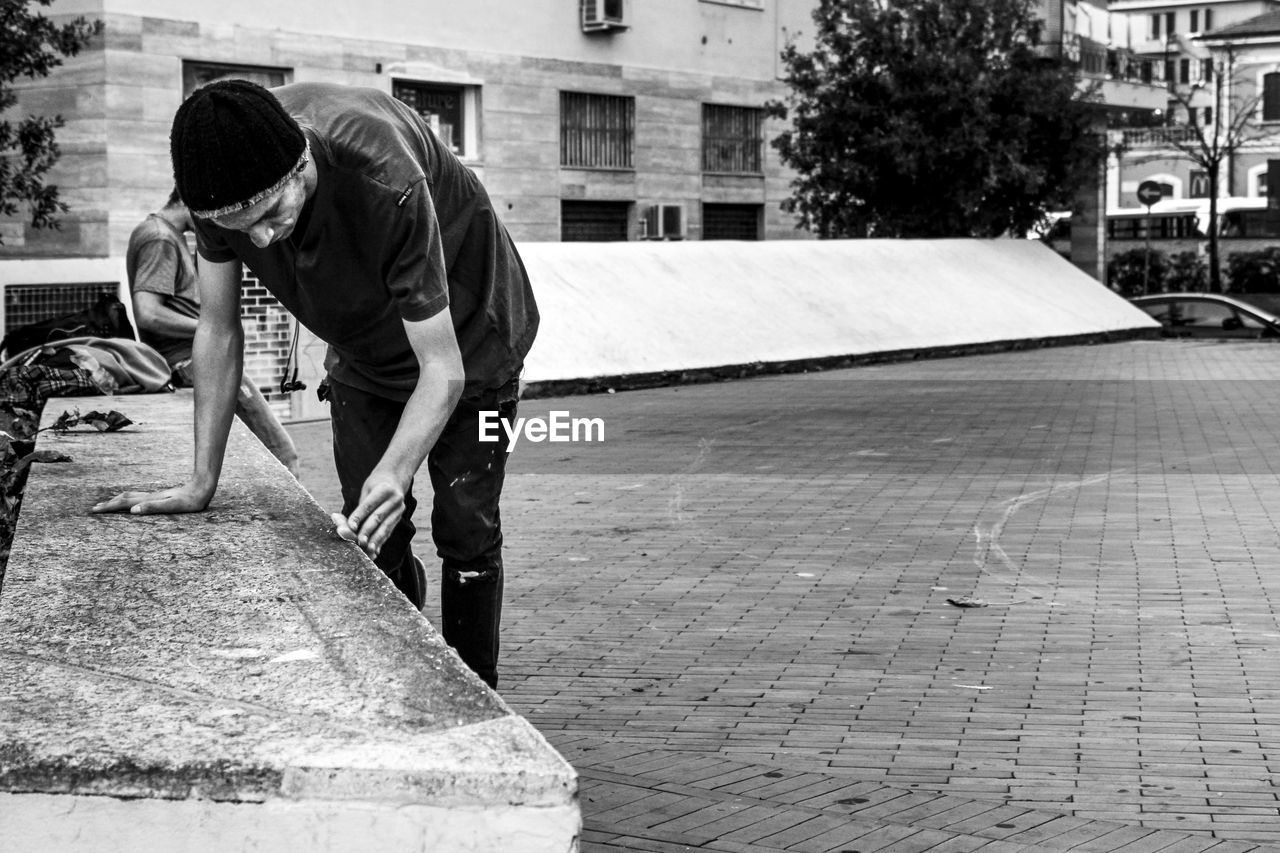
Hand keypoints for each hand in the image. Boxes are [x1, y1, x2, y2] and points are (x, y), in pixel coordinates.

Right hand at [91, 482, 212, 514]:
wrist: (202, 488)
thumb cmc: (190, 501)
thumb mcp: (173, 506)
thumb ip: (153, 507)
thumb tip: (133, 511)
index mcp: (149, 500)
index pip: (124, 504)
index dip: (109, 507)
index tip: (94, 510)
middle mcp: (150, 497)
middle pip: (124, 499)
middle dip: (109, 504)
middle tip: (94, 508)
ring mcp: (155, 496)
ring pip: (130, 497)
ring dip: (116, 501)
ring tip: (107, 504)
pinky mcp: (161, 497)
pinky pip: (139, 498)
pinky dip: (128, 500)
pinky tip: (131, 503)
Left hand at [338, 471, 405, 558]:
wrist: (396, 479)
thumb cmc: (375, 485)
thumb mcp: (366, 490)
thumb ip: (358, 508)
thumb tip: (338, 522)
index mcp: (384, 489)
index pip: (368, 505)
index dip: (359, 517)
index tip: (350, 527)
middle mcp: (394, 499)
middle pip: (378, 517)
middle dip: (367, 531)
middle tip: (358, 542)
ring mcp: (399, 509)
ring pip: (385, 527)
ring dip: (376, 540)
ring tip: (368, 550)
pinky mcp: (399, 518)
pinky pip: (389, 531)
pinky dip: (381, 542)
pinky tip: (375, 551)